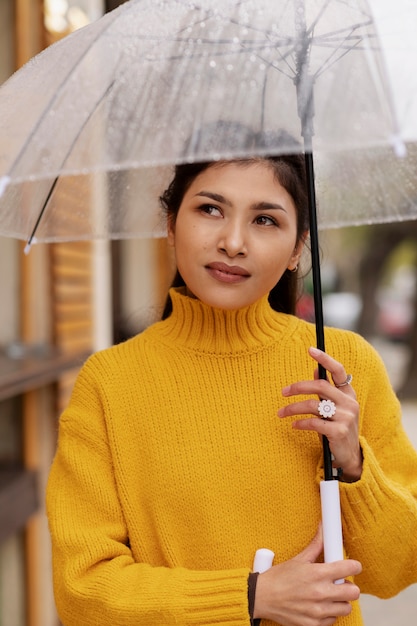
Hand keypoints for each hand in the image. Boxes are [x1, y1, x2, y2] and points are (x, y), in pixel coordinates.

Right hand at [254, 525, 361, 625]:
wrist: (262, 598)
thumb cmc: (278, 578)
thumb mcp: (298, 559)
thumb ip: (316, 545)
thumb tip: (323, 528)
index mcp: (317, 574)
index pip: (349, 568)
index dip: (354, 566)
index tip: (353, 566)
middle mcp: (320, 593)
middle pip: (354, 592)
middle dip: (349, 586)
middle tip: (340, 583)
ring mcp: (318, 611)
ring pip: (346, 607)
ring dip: (340, 601)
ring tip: (329, 595)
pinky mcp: (314, 625)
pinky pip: (333, 619)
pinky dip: (329, 613)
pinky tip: (319, 605)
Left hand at [278, 347, 361, 480]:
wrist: (349, 456)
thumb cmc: (338, 427)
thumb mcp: (335, 407)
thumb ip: (326, 390)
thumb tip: (314, 370)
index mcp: (348, 394)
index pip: (338, 371)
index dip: (325, 359)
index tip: (310, 350)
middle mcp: (349, 403)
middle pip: (320, 386)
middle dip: (298, 387)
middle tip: (283, 392)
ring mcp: (346, 417)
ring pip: (313, 405)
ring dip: (293, 408)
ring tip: (281, 413)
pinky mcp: (339, 431)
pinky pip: (314, 422)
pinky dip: (300, 423)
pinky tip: (294, 425)